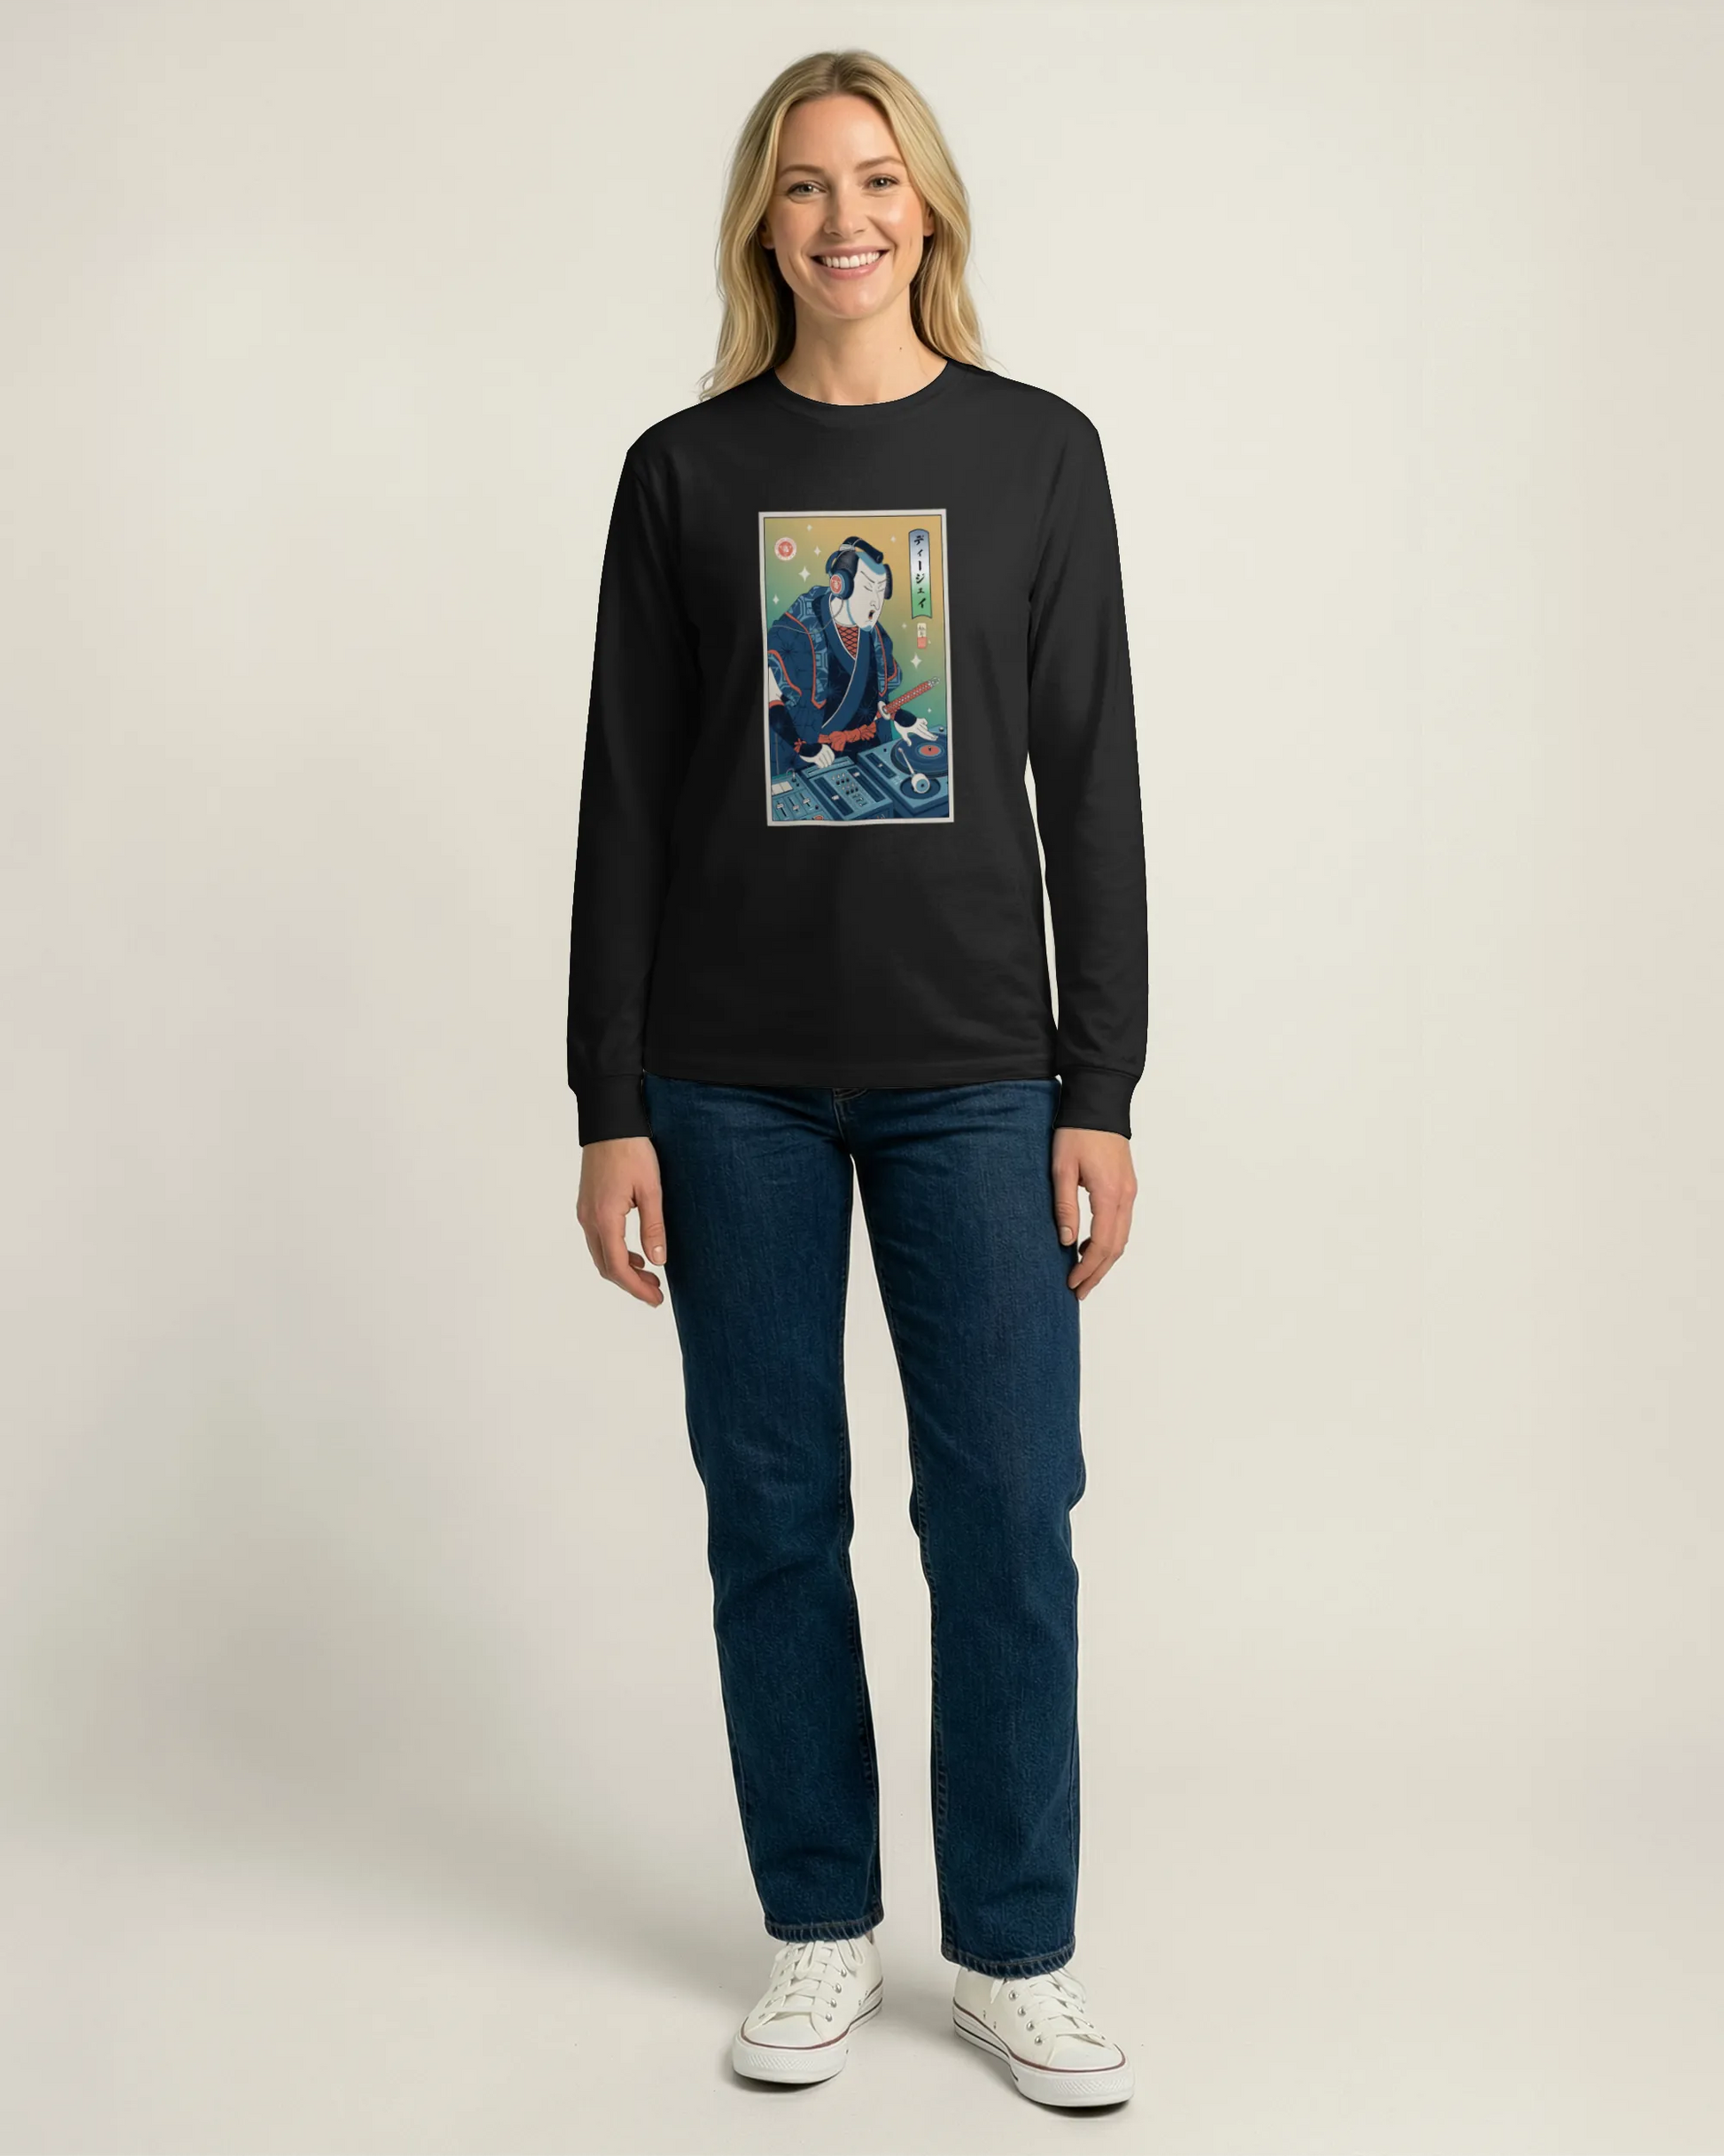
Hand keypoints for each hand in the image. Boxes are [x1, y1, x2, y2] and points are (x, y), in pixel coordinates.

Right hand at [576, 1136, 667, 1305]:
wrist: (609, 1122)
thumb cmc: (632, 1150)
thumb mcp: (651, 1189)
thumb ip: (653, 1227)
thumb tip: (658, 1261)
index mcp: (604, 1218)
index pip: (617, 1267)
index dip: (636, 1288)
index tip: (656, 1299)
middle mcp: (589, 1219)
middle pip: (605, 1266)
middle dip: (630, 1283)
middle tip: (656, 1292)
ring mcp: (585, 1212)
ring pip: (600, 1254)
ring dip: (623, 1269)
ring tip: (650, 1275)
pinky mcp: (587, 1205)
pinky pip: (598, 1239)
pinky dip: (615, 1253)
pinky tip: (635, 1253)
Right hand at [801, 743, 836, 769]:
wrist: (804, 749)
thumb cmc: (814, 750)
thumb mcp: (821, 749)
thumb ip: (826, 754)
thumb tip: (830, 762)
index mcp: (826, 747)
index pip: (832, 755)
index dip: (832, 760)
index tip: (830, 762)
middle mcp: (823, 750)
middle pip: (829, 760)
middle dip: (828, 764)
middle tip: (826, 765)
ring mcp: (819, 754)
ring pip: (825, 763)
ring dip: (824, 765)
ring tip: (822, 765)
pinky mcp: (815, 758)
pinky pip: (821, 765)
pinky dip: (821, 766)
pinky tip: (818, 766)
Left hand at [1050, 1127, 1136, 1299]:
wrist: (1099, 1103)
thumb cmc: (1077, 1132)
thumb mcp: (1062, 1169)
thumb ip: (1065, 1206)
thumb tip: (1067, 1242)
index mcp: (1110, 1194)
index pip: (1103, 1244)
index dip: (1088, 1268)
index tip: (1072, 1283)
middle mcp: (1125, 1196)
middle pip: (1116, 1247)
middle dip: (1098, 1272)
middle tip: (1078, 1290)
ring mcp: (1129, 1191)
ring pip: (1122, 1237)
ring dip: (1104, 1259)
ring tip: (1083, 1273)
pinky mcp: (1126, 1186)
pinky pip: (1121, 1222)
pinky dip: (1108, 1240)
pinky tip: (1089, 1244)